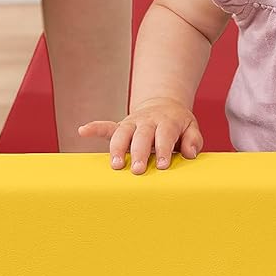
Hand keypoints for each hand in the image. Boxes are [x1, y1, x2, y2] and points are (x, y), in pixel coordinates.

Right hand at [77, 100, 202, 173]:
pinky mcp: (121, 126)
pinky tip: (83, 131)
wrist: (164, 105)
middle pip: (141, 135)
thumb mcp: (191, 128)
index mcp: (166, 122)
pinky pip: (106, 126)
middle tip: (137, 170)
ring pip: (122, 133)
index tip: (162, 165)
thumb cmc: (178, 124)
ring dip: (117, 148)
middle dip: (138, 153)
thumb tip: (190, 153)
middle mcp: (147, 121)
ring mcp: (132, 123)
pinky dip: (95, 128)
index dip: (163, 149)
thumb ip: (193, 140)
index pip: (164, 136)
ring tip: (115, 165)